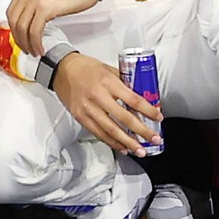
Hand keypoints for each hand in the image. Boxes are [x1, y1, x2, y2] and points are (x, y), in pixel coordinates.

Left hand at [6, 0, 96, 56]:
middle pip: (14, 21)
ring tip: (34, 51)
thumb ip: (34, 1)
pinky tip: (41, 48)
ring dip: (27, 44)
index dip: (13, 29)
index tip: (19, 38)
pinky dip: (36, 43)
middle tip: (26, 48)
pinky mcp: (45, 8)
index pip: (11, 11)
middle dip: (19, 39)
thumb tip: (28, 20)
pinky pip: (35, 31)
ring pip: (23, 28)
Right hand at [50, 51, 165, 155]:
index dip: (148, 110)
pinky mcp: (81, 117)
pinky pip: (99, 133)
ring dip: (128, 142)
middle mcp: (98, 96)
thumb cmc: (85, 67)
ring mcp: (88, 109)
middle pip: (124, 118)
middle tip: (155, 139)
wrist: (61, 69)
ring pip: (112, 130)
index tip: (158, 117)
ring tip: (141, 150)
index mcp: (107, 81)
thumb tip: (141, 97)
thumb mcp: (108, 69)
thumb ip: (123, 83)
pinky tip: (123, 148)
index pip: (132, 99)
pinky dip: (112, 142)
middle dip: (142, 131)